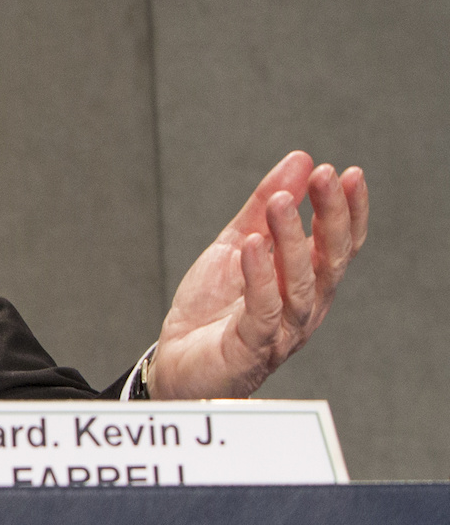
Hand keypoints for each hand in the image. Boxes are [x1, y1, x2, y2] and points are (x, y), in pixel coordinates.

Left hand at [151, 151, 366, 398]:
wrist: (177, 362)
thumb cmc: (214, 309)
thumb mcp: (237, 244)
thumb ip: (263, 208)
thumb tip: (299, 161)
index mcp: (305, 283)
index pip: (339, 245)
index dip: (348, 211)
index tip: (348, 173)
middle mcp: (303, 308)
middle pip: (330, 261)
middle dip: (331, 216)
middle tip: (326, 176)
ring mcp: (281, 330)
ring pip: (299, 284)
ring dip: (292, 239)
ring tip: (282, 201)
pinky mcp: (252, 348)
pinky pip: (262, 311)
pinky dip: (259, 277)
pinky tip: (253, 245)